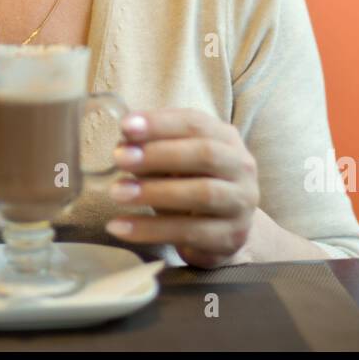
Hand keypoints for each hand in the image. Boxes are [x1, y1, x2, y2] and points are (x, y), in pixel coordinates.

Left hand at [103, 108, 260, 268]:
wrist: (224, 232)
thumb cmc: (191, 186)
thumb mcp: (174, 163)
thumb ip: (153, 149)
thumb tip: (124, 143)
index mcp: (226, 138)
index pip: (195, 123)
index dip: (160, 123)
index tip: (125, 126)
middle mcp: (241, 167)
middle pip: (205, 154)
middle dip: (158, 154)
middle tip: (119, 158)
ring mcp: (240, 203)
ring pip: (202, 193)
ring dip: (154, 192)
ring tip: (117, 192)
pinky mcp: (230, 236)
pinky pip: (189, 232)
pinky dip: (151, 229)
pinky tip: (121, 227)